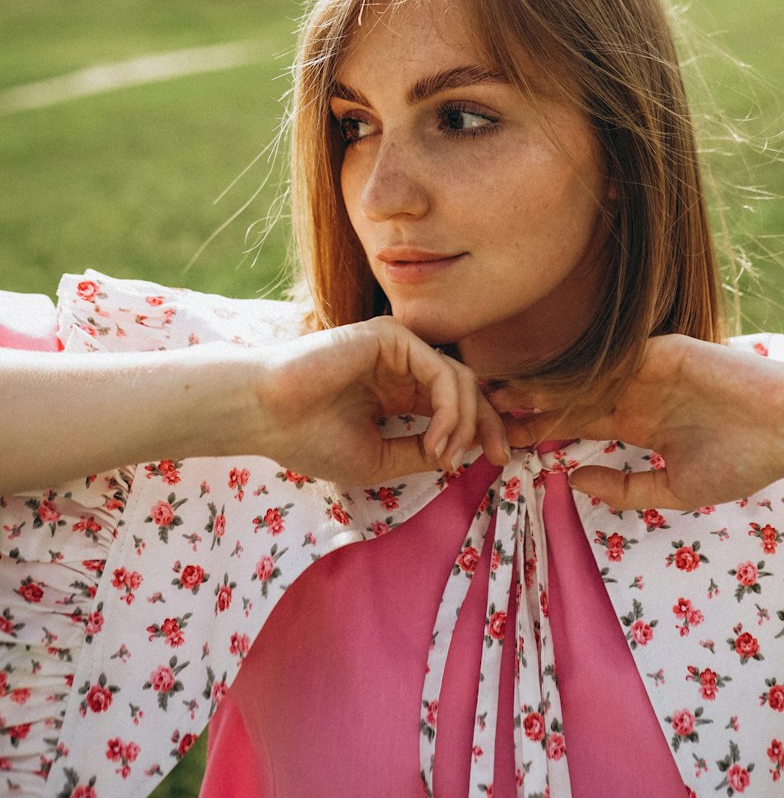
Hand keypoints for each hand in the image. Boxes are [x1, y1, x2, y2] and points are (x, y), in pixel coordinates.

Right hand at [254, 316, 509, 485]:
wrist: (266, 415)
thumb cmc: (310, 437)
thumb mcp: (379, 458)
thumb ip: (422, 452)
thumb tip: (464, 454)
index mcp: (398, 392)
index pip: (454, 404)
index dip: (482, 430)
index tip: (500, 461)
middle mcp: (403, 366)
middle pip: (467, 387)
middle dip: (489, 422)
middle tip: (502, 456)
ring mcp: (398, 348)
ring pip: (459, 377)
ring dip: (464, 422)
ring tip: (444, 455)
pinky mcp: (391, 336)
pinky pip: (439, 369)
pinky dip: (448, 408)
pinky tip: (436, 438)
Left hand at [490, 335, 783, 509]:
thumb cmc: (742, 459)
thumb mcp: (676, 490)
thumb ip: (625, 489)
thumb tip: (571, 482)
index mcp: (638, 423)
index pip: (577, 426)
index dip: (540, 434)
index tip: (501, 446)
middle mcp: (635, 393)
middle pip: (570, 399)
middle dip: (529, 409)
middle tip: (484, 416)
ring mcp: (646, 370)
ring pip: (584, 378)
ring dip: (545, 388)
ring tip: (503, 397)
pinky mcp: (662, 351)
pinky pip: (616, 361)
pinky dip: (583, 372)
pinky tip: (551, 383)